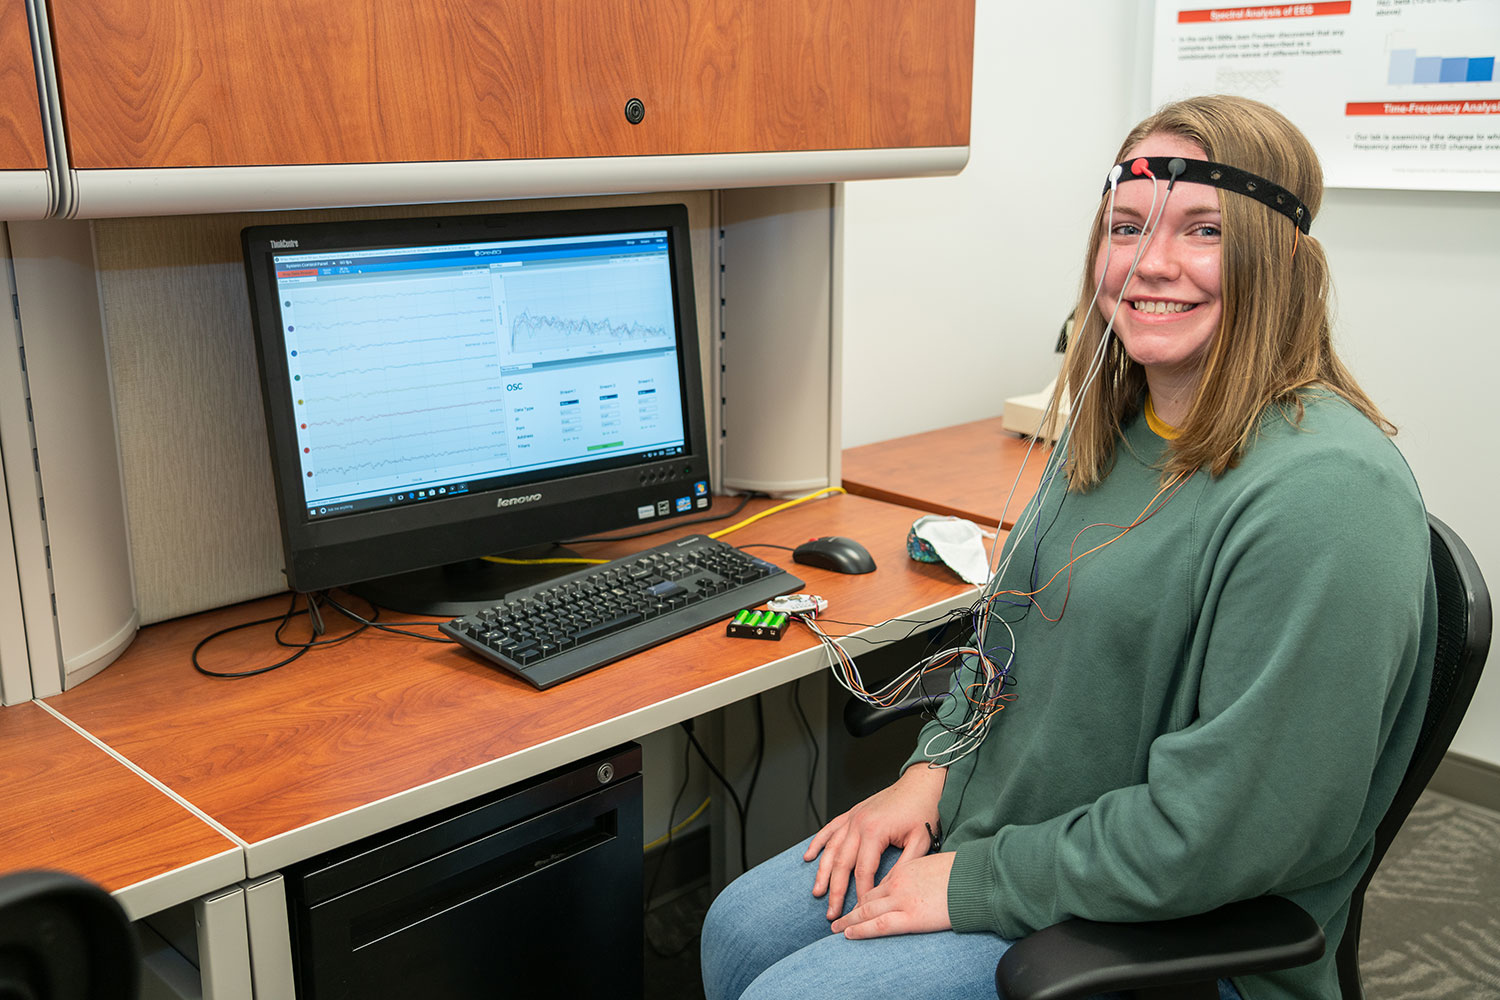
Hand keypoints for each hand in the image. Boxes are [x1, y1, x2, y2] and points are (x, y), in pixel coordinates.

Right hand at [802, 762, 944, 920]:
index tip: (859, 912)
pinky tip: (808, 857)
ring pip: (831, 849)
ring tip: (817, 892)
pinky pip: (830, 829)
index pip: (863, 872)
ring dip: (822, 872)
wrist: (922, 783)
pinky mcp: (852, 813)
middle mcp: (858, 824)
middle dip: (835, 891)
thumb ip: (904, 866)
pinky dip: (818, 843)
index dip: (860, 895)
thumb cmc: (924, 810)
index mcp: (874, 832)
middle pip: (841, 863)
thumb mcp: (921, 841)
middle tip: (831, 914)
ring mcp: (853, 817)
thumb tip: (888, 890)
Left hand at [830, 851, 954, 937]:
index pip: (878, 884)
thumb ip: (920, 874)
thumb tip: (920, 884)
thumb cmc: (962, 872)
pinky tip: (849, 934)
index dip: (864, 895)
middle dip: (851, 908)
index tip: (857, 903)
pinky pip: (879, 925)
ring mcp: (902, 899)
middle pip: (867, 897)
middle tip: (837, 916)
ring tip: (836, 928)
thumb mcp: (935, 866)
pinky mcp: (911, 917)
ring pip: (867, 911)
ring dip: (849, 920)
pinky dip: (861, 930)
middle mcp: (898, 882)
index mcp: (905, 869)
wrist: (975, 878)